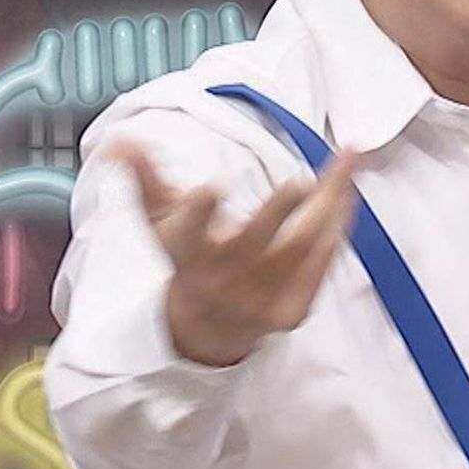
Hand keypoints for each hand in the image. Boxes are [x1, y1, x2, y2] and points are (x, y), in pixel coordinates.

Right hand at [111, 139, 358, 367]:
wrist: (208, 327)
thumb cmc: (187, 259)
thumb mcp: (160, 221)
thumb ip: (144, 178)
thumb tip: (119, 140)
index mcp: (189, 253)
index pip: (189, 231)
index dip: (198, 211)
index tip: (210, 187)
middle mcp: (224, 278)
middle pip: (254, 244)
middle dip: (277, 213)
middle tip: (300, 181)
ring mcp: (261, 298)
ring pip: (301, 247)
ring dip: (329, 203)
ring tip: (347, 161)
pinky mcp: (292, 309)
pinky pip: (321, 265)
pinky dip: (338, 228)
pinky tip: (349, 195)